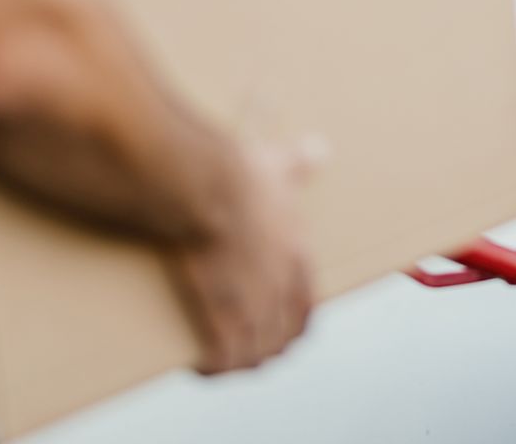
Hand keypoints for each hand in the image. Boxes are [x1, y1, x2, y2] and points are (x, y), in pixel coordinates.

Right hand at [171, 138, 321, 374]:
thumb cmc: (239, 173)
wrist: (208, 186)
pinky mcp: (223, 314)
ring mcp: (254, 304)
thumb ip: (298, 164)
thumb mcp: (278, 165)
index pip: (305, 308)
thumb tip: (318, 148)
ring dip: (236, 363)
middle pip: (281, 340)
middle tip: (238, 351)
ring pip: (254, 356)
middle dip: (262, 350)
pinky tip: (197, 365)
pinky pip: (223, 358)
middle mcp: (282, 287)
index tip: (276, 333)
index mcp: (297, 257)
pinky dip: (210, 366)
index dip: (291, 326)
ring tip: (216, 363)